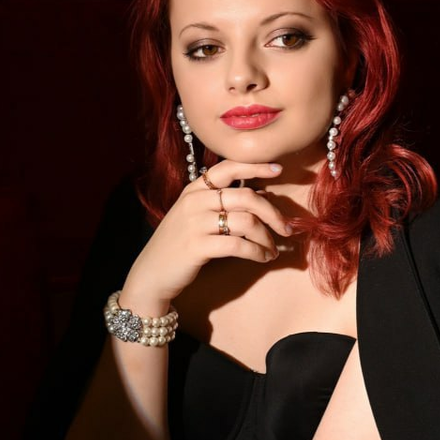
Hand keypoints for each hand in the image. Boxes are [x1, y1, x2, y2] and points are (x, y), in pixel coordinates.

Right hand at [123, 161, 293, 307]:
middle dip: (273, 213)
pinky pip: (239, 245)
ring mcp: (195, 223)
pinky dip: (257, 253)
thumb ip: (220, 202)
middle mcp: (195, 201)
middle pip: (247, 197)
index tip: (278, 169)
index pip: (228, 168)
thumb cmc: (178, 244)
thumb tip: (260, 193)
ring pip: (247, 222)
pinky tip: (263, 258)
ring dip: (267, 238)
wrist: (152, 273)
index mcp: (195, 189)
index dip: (255, 166)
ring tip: (272, 250)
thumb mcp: (194, 215)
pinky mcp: (198, 246)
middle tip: (287, 228)